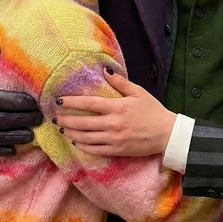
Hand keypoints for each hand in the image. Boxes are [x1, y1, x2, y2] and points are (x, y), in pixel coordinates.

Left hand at [57, 70, 175, 156]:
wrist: (167, 134)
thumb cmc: (153, 111)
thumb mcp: (139, 92)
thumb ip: (121, 82)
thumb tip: (105, 71)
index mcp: (118, 107)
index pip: (89, 104)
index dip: (72, 102)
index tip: (59, 101)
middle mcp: (113, 124)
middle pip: (83, 122)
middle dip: (66, 120)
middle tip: (55, 117)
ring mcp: (114, 139)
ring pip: (86, 138)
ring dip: (71, 133)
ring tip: (62, 128)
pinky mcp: (117, 150)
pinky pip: (95, 149)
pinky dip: (82, 146)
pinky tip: (76, 142)